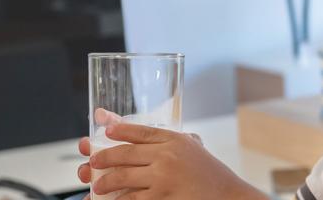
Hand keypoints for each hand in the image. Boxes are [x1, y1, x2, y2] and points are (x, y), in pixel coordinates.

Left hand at [76, 122, 263, 199]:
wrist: (229, 197)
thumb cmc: (212, 175)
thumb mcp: (195, 149)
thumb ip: (176, 140)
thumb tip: (148, 136)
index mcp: (175, 140)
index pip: (141, 131)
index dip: (119, 130)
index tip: (105, 130)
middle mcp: (167, 155)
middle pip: (125, 153)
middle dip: (103, 157)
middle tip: (92, 162)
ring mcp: (164, 177)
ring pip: (123, 177)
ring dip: (105, 181)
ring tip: (98, 186)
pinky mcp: (162, 197)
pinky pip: (132, 198)